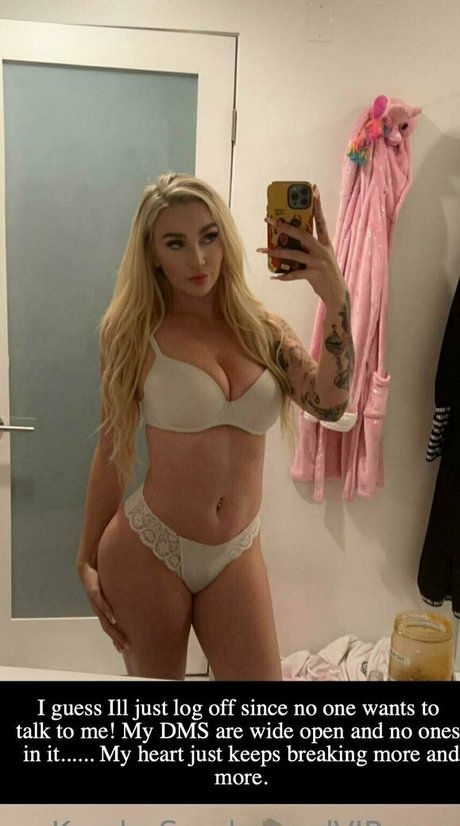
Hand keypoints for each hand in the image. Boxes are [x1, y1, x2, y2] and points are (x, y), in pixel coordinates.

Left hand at [77, 560, 128, 653]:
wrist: (87, 563)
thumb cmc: (101, 574)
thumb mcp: (112, 587)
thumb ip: (120, 595)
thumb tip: (135, 599)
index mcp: (102, 607)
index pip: (109, 626)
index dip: (115, 637)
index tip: (123, 648)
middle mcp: (98, 606)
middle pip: (107, 626)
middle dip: (117, 638)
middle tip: (126, 648)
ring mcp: (95, 599)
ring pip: (104, 618)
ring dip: (113, 630)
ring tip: (121, 639)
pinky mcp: (93, 589)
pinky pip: (100, 602)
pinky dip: (107, 611)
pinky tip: (114, 618)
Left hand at [257, 186, 346, 304]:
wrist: (337, 293)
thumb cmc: (326, 274)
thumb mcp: (323, 257)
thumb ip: (310, 247)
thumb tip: (290, 240)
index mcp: (325, 243)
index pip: (321, 220)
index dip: (317, 205)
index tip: (313, 190)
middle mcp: (322, 250)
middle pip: (302, 234)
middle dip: (285, 226)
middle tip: (271, 220)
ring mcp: (318, 263)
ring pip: (294, 254)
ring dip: (276, 251)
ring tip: (262, 249)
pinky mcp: (314, 275)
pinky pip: (295, 274)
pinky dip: (283, 276)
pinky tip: (274, 276)